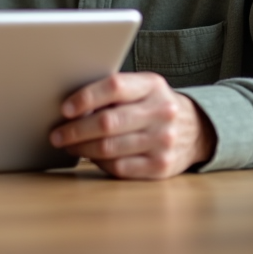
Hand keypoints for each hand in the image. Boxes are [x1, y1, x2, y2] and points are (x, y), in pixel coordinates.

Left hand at [49, 72, 215, 178]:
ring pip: (110, 148)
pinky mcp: (161, 167)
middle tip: (56, 134)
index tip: (64, 108)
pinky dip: (98, 163)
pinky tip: (89, 157)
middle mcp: (161, 112)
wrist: (196, 129)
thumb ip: (113, 92)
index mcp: (152, 85)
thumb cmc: (153, 105)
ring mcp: (163, 141)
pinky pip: (119, 168)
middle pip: (108, 122)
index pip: (115, 86)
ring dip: (81, 148)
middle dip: (75, 130)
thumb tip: (71, 105)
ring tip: (67, 145)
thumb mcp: (142, 88)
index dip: (86, 97)